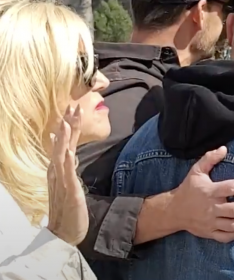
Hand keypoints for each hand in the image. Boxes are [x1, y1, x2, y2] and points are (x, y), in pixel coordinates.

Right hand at [46, 106, 88, 245]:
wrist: (66, 232)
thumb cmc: (68, 208)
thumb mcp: (69, 183)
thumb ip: (68, 167)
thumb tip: (69, 152)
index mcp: (58, 170)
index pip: (64, 143)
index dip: (68, 126)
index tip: (73, 108)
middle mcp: (57, 172)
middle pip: (62, 144)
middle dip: (67, 124)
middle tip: (72, 105)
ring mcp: (61, 181)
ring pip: (62, 154)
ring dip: (64, 137)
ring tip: (67, 120)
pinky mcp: (68, 191)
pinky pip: (67, 173)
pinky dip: (67, 159)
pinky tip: (69, 149)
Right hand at [169, 146, 233, 242]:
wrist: (172, 211)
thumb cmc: (188, 189)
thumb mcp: (196, 171)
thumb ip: (209, 159)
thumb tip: (224, 148)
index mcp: (210, 192)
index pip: (232, 188)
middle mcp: (211, 208)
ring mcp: (210, 223)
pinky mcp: (209, 233)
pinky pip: (226, 237)